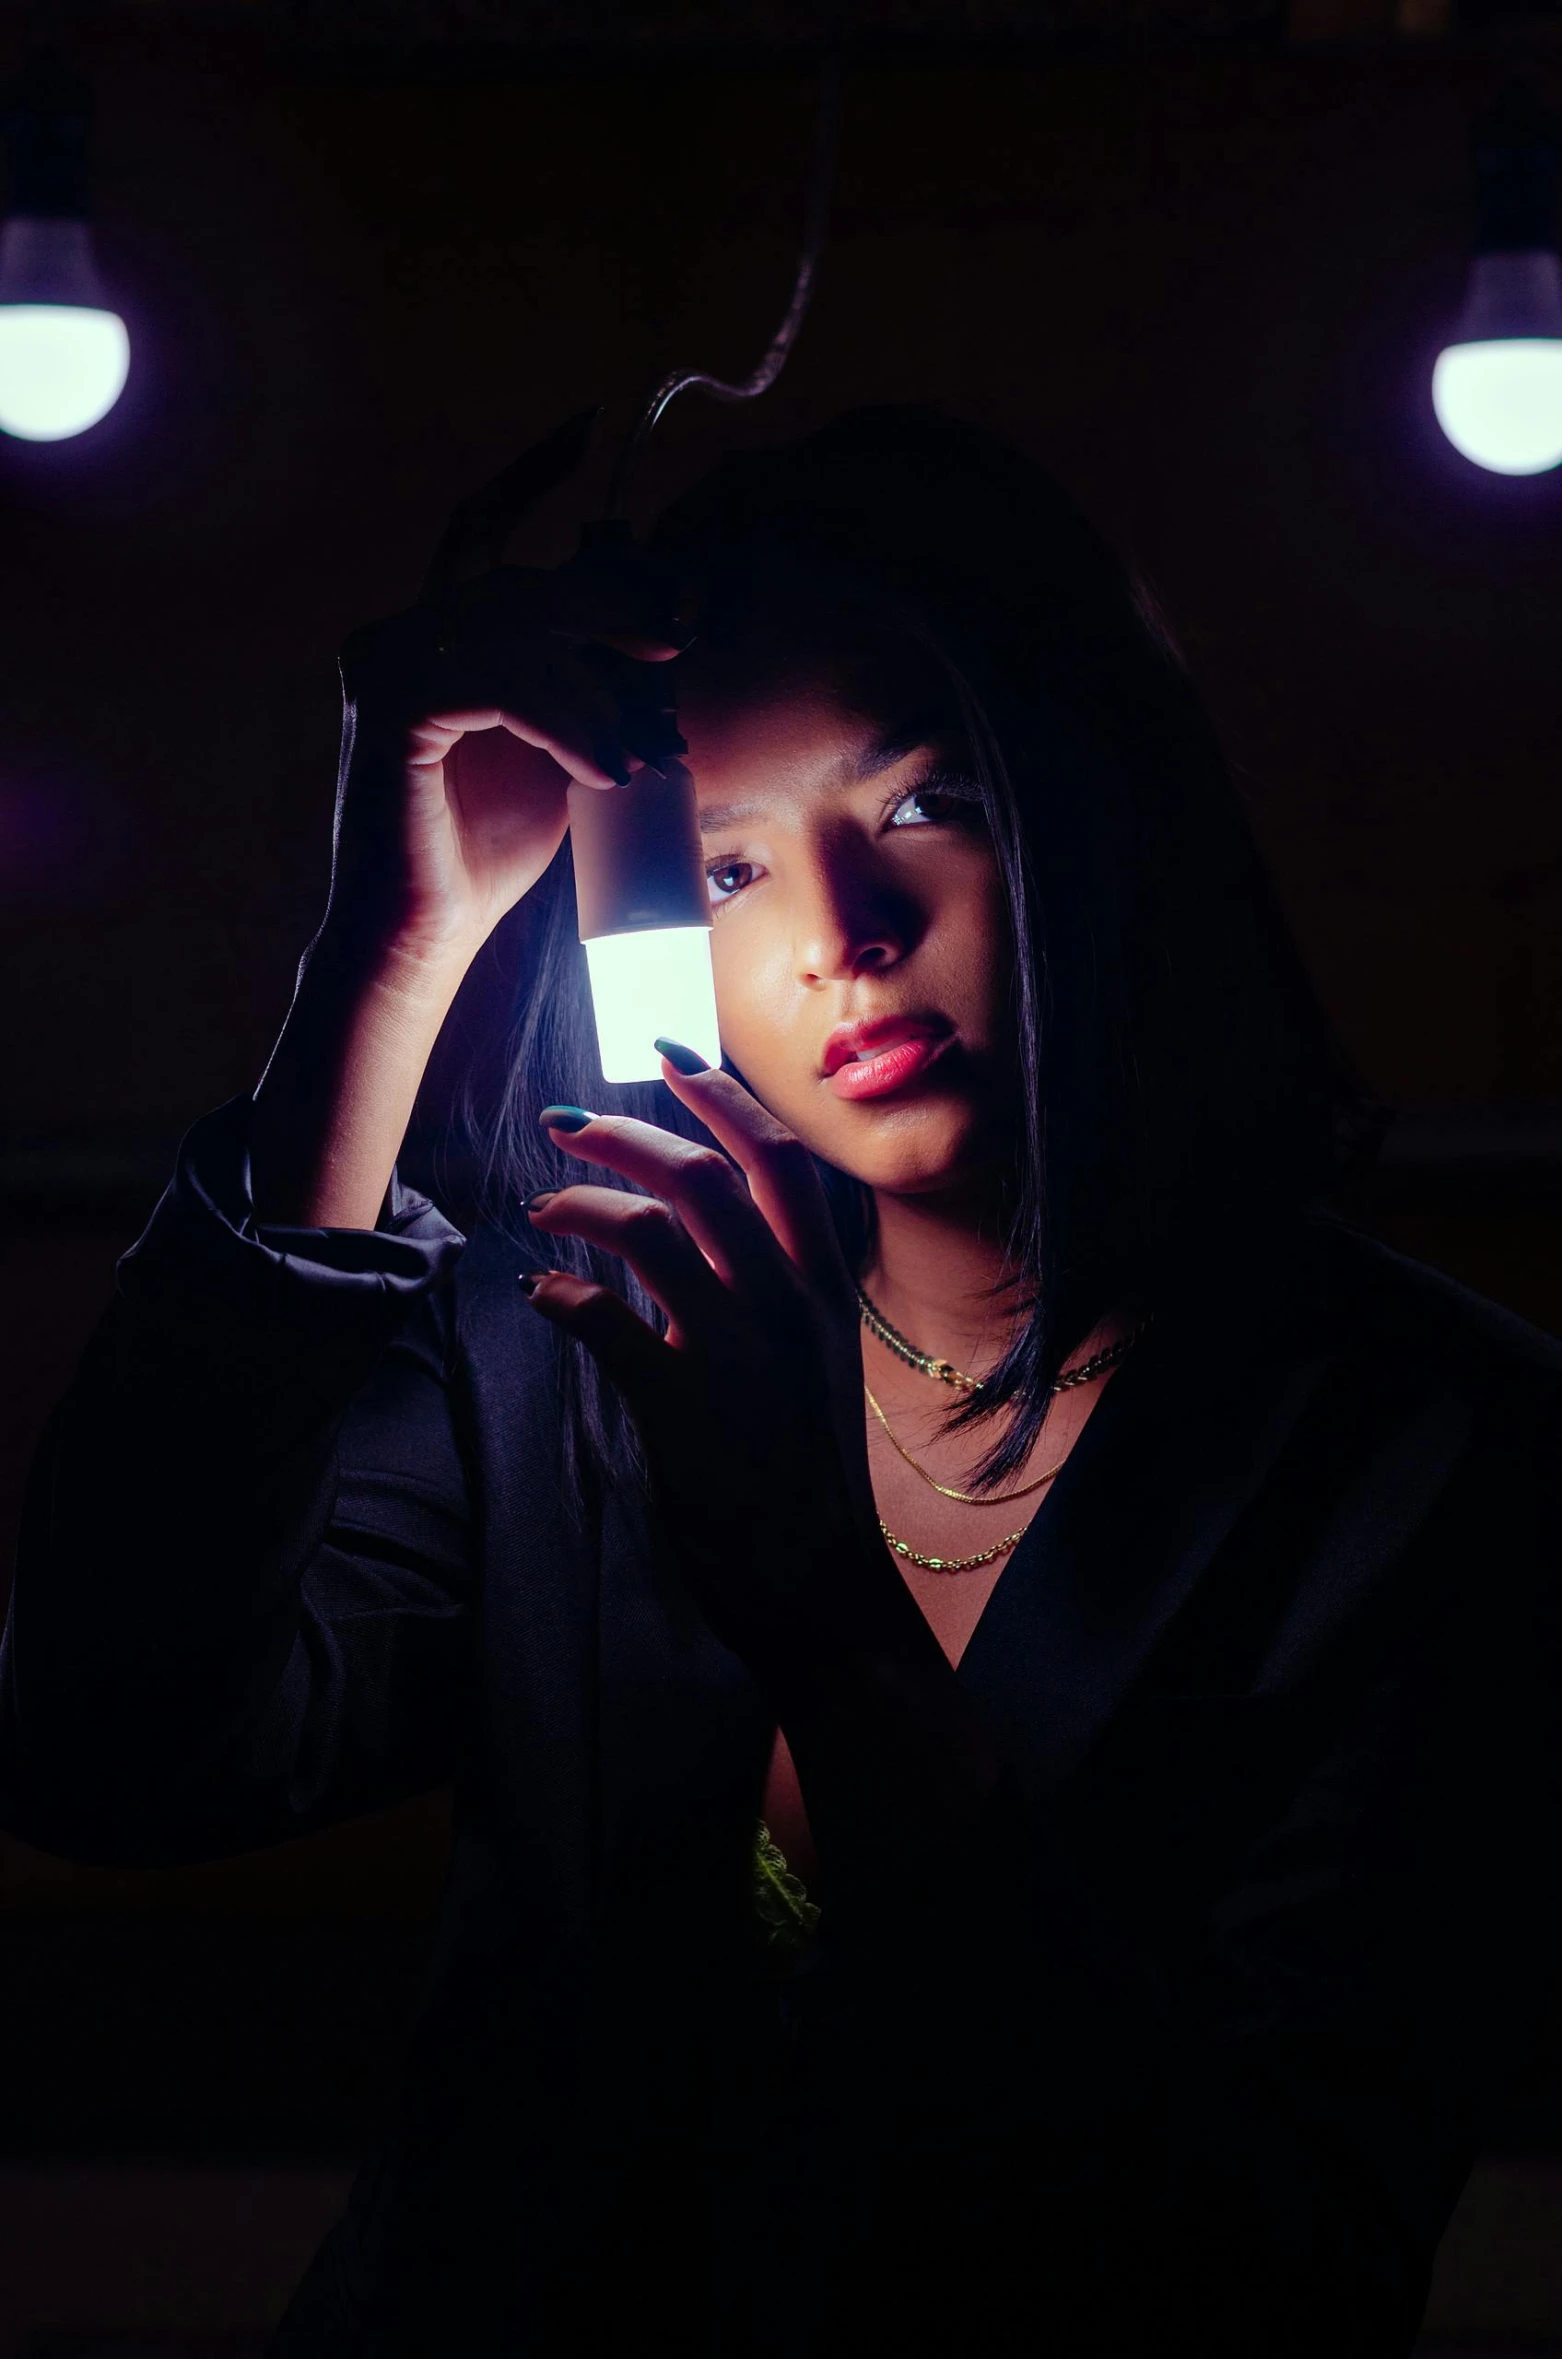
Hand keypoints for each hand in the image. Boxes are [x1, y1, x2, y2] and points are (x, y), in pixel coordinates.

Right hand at [326, 502, 690, 965]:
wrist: (426, 931)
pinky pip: (503, 688)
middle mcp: (395, 637)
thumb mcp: (558, 749)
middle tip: (675, 644)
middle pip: (520, 586)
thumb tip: (666, 638)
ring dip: (596, 697)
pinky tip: (606, 771)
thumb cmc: (486, 852)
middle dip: (609, 610)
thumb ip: (587, 686)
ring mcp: (382, 667)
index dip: (529, 474)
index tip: (591, 427)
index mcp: (430, 636)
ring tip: (635, 761)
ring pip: (519, 639)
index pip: (478, 530)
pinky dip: (568, 725)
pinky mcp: (390, 709)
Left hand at [519, 1055, 907, 1686]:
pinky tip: (541, 1296)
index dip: (720, 1096)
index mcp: (824, 1287)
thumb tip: (722, 1236)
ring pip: (653, 1231)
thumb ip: (784, 1293)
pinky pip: (607, 1324)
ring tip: (542, 1206)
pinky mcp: (684, 1408)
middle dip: (625, 1134)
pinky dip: (563, 1296)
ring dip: (583, 1204)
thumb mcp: (820, 1361)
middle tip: (566, 1124)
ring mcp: (737, 1354)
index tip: (669, 1055)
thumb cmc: (810, 1475)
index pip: (778, 1159)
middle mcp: (787, 1305)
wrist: (820, 1583)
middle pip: (703, 1175)